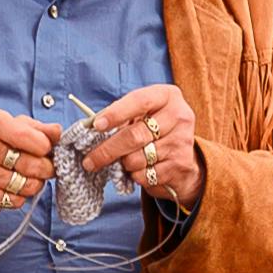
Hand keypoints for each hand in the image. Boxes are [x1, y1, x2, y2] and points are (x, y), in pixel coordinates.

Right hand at [0, 107, 60, 225]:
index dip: (43, 144)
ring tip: (25, 177)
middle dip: (45, 167)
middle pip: (32, 162)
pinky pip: (18, 200)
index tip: (46, 148)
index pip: (25, 134)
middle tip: (43, 167)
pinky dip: (21, 197)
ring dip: (34, 183)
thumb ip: (37, 128)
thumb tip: (58, 132)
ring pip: (28, 183)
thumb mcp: (11, 129)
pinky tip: (11, 189)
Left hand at [80, 83, 201, 204]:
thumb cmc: (154, 128)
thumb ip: (120, 116)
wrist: (183, 154)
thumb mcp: (141, 114)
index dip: (116, 113)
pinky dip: (136, 175)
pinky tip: (139, 170)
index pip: (140, 101)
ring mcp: (181, 142)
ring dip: (123, 164)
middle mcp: (178, 116)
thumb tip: (90, 126)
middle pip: (135, 135)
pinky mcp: (181, 165)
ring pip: (138, 159)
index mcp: (167, 96)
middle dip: (108, 150)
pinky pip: (147, 175)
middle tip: (89, 161)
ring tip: (124, 161)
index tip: (96, 125)